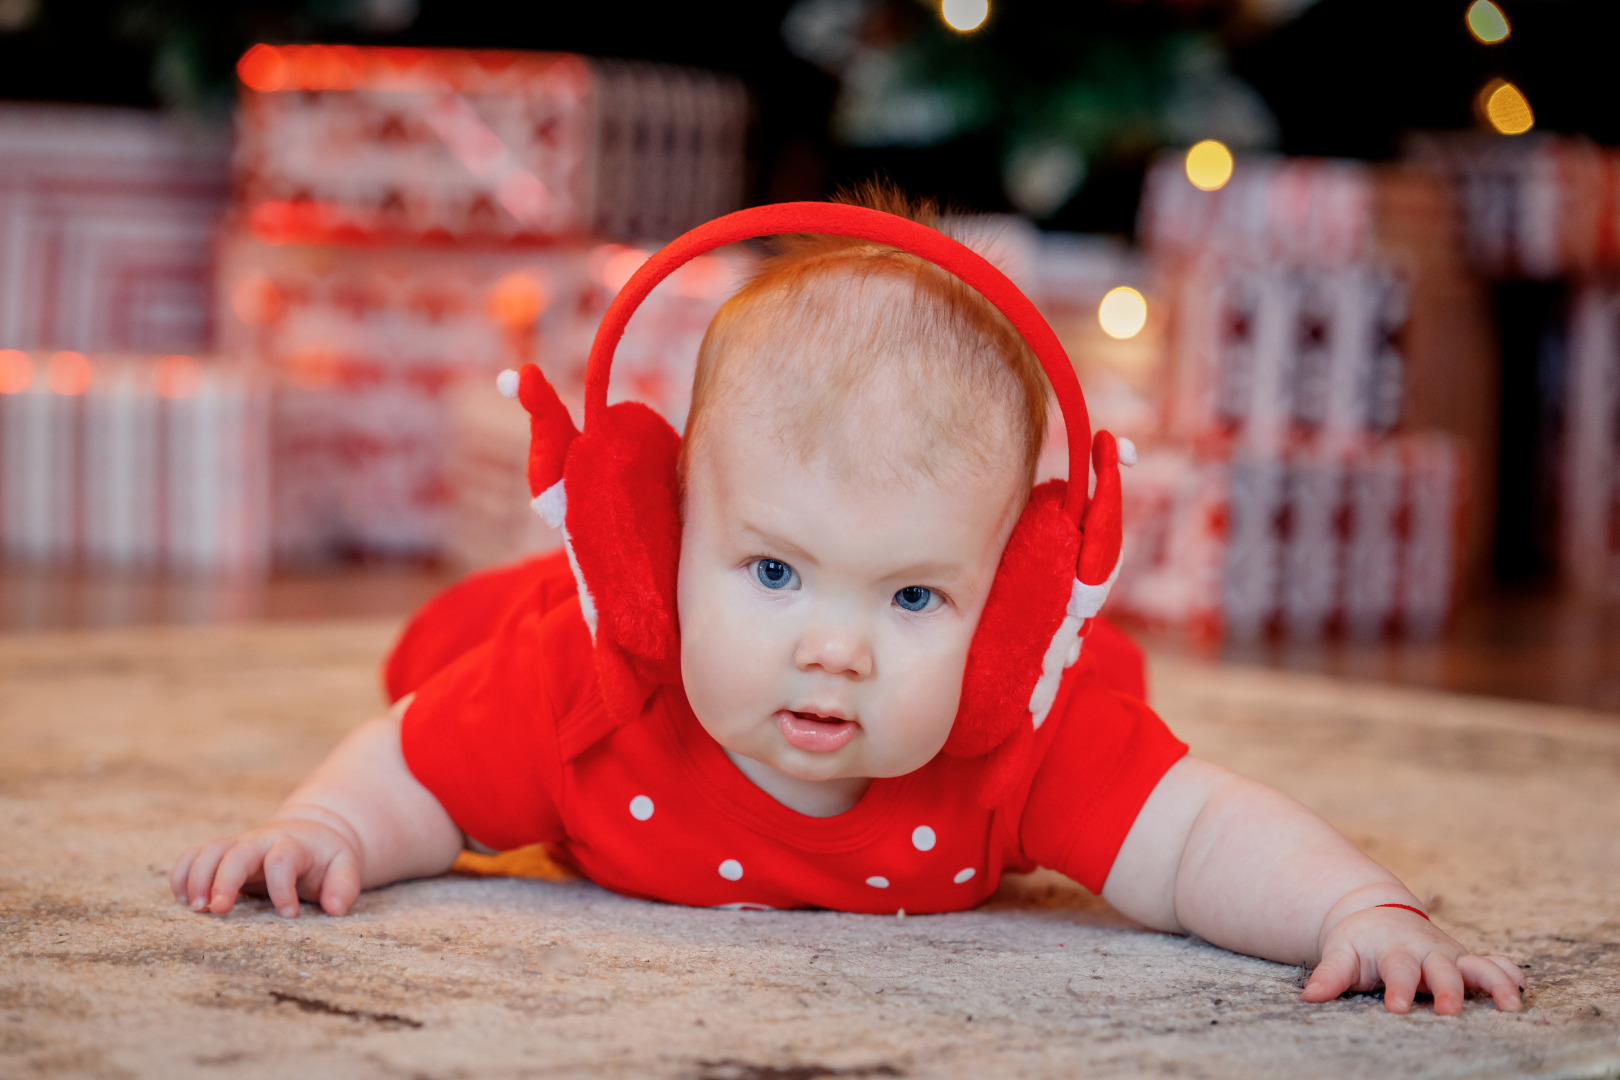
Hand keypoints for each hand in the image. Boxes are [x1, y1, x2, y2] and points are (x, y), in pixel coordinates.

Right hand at [170, 813, 362, 918]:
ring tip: (196, 909)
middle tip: (218, 911)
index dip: (282, 888)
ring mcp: (238, 847)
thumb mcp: (345, 865)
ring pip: (208, 851)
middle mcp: (261, 842)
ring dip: (196, 878)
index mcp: (294, 845)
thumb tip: (334, 908)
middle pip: (236, 852)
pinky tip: (181, 900)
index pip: (282, 859)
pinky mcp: (221, 855)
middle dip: (223, 880)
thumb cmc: (326, 857)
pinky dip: (181, 875)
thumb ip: (344, 885)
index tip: (289, 914)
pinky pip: (192, 857)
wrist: (311, 833)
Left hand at [1302, 906, 1524, 1014]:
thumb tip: (1310, 997)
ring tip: (1511, 1004)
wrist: (1377, 912)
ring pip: (1478, 966)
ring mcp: (1451, 956)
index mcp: (1395, 950)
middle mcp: (1428, 952)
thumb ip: (1330, 975)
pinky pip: (1494, 964)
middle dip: (1448, 990)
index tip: (1397, 1007)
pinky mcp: (1467, 961)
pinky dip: (1510, 973)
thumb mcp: (1341, 954)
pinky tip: (1524, 987)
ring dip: (1495, 983)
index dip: (1399, 988)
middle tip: (1449, 1013)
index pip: (1398, 970)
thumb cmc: (1360, 942)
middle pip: (1442, 970)